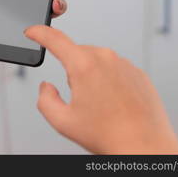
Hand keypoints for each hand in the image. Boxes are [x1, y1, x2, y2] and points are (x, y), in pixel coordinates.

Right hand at [25, 25, 177, 153]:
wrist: (144, 146)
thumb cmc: (109, 135)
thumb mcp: (63, 121)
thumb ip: (45, 99)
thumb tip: (46, 87)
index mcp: (84, 66)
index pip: (55, 39)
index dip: (39, 33)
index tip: (32, 31)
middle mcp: (106, 58)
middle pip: (76, 54)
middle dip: (71, 72)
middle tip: (80, 100)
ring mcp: (124, 64)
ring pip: (96, 62)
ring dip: (90, 77)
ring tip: (101, 106)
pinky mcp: (137, 72)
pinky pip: (114, 70)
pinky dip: (108, 82)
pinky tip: (113, 104)